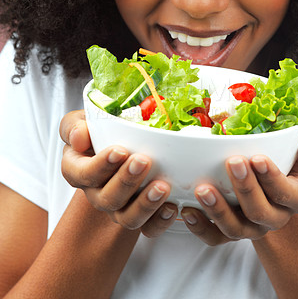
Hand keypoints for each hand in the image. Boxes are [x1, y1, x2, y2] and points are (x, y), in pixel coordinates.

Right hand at [59, 110, 177, 236]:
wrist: (124, 143)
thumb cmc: (100, 130)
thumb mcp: (83, 121)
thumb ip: (74, 126)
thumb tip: (80, 137)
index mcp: (79, 170)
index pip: (81, 174)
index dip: (100, 166)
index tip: (119, 150)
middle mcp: (97, 193)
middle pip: (107, 198)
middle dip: (126, 181)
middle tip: (143, 161)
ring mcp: (119, 207)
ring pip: (127, 218)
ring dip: (144, 204)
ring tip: (161, 187)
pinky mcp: (140, 215)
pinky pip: (149, 227)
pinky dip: (160, 220)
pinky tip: (172, 207)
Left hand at [180, 127, 297, 244]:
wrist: (276, 172)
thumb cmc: (294, 155)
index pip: (289, 194)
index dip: (273, 179)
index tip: (257, 158)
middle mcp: (277, 215)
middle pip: (261, 213)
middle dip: (246, 188)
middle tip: (232, 162)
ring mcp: (253, 225)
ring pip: (237, 229)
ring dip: (219, 211)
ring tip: (203, 190)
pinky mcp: (232, 228)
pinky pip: (216, 237)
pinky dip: (201, 227)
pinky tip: (188, 210)